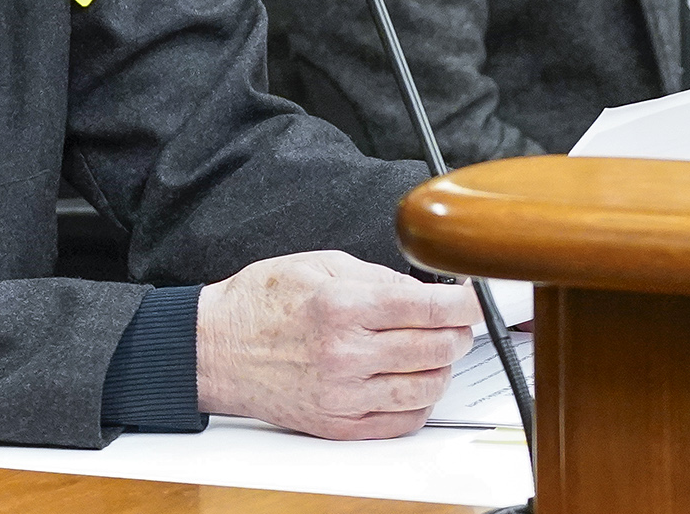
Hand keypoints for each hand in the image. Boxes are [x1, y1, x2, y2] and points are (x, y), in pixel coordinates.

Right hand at [196, 251, 476, 438]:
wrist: (215, 349)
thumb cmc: (260, 303)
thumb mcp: (317, 265)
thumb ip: (376, 276)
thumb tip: (422, 291)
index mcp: (341, 307)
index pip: (428, 308)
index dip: (464, 304)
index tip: (473, 299)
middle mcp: (345, 354)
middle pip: (435, 348)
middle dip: (457, 332)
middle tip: (456, 322)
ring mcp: (343, 394)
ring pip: (427, 386)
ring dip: (443, 367)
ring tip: (436, 350)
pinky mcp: (339, 424)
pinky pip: (403, 420)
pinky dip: (421, 400)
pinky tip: (415, 381)